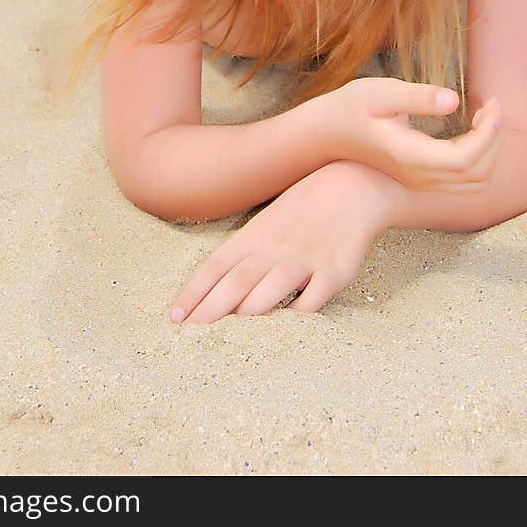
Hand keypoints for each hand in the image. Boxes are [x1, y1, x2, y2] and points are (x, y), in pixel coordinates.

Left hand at [169, 161, 387, 324]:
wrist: (350, 184)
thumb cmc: (302, 209)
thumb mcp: (265, 225)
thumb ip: (243, 256)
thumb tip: (214, 292)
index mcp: (253, 236)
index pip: (215, 267)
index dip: (194, 293)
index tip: (175, 318)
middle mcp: (274, 248)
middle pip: (236, 283)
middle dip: (211, 312)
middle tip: (190, 337)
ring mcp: (304, 259)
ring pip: (270, 291)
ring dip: (248, 314)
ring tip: (229, 341)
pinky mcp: (334, 271)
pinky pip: (313, 299)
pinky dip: (298, 315)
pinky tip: (286, 331)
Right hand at [313, 76, 505, 194]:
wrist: (326, 133)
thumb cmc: (351, 107)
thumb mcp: (382, 93)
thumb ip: (418, 97)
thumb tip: (454, 101)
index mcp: (411, 157)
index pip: (465, 158)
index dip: (488, 133)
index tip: (491, 103)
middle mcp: (419, 176)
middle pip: (477, 174)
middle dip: (495, 140)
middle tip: (494, 105)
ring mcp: (420, 181)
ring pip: (474, 182)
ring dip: (490, 151)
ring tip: (486, 117)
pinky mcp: (421, 177)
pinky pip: (464, 179)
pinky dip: (479, 157)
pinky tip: (471, 128)